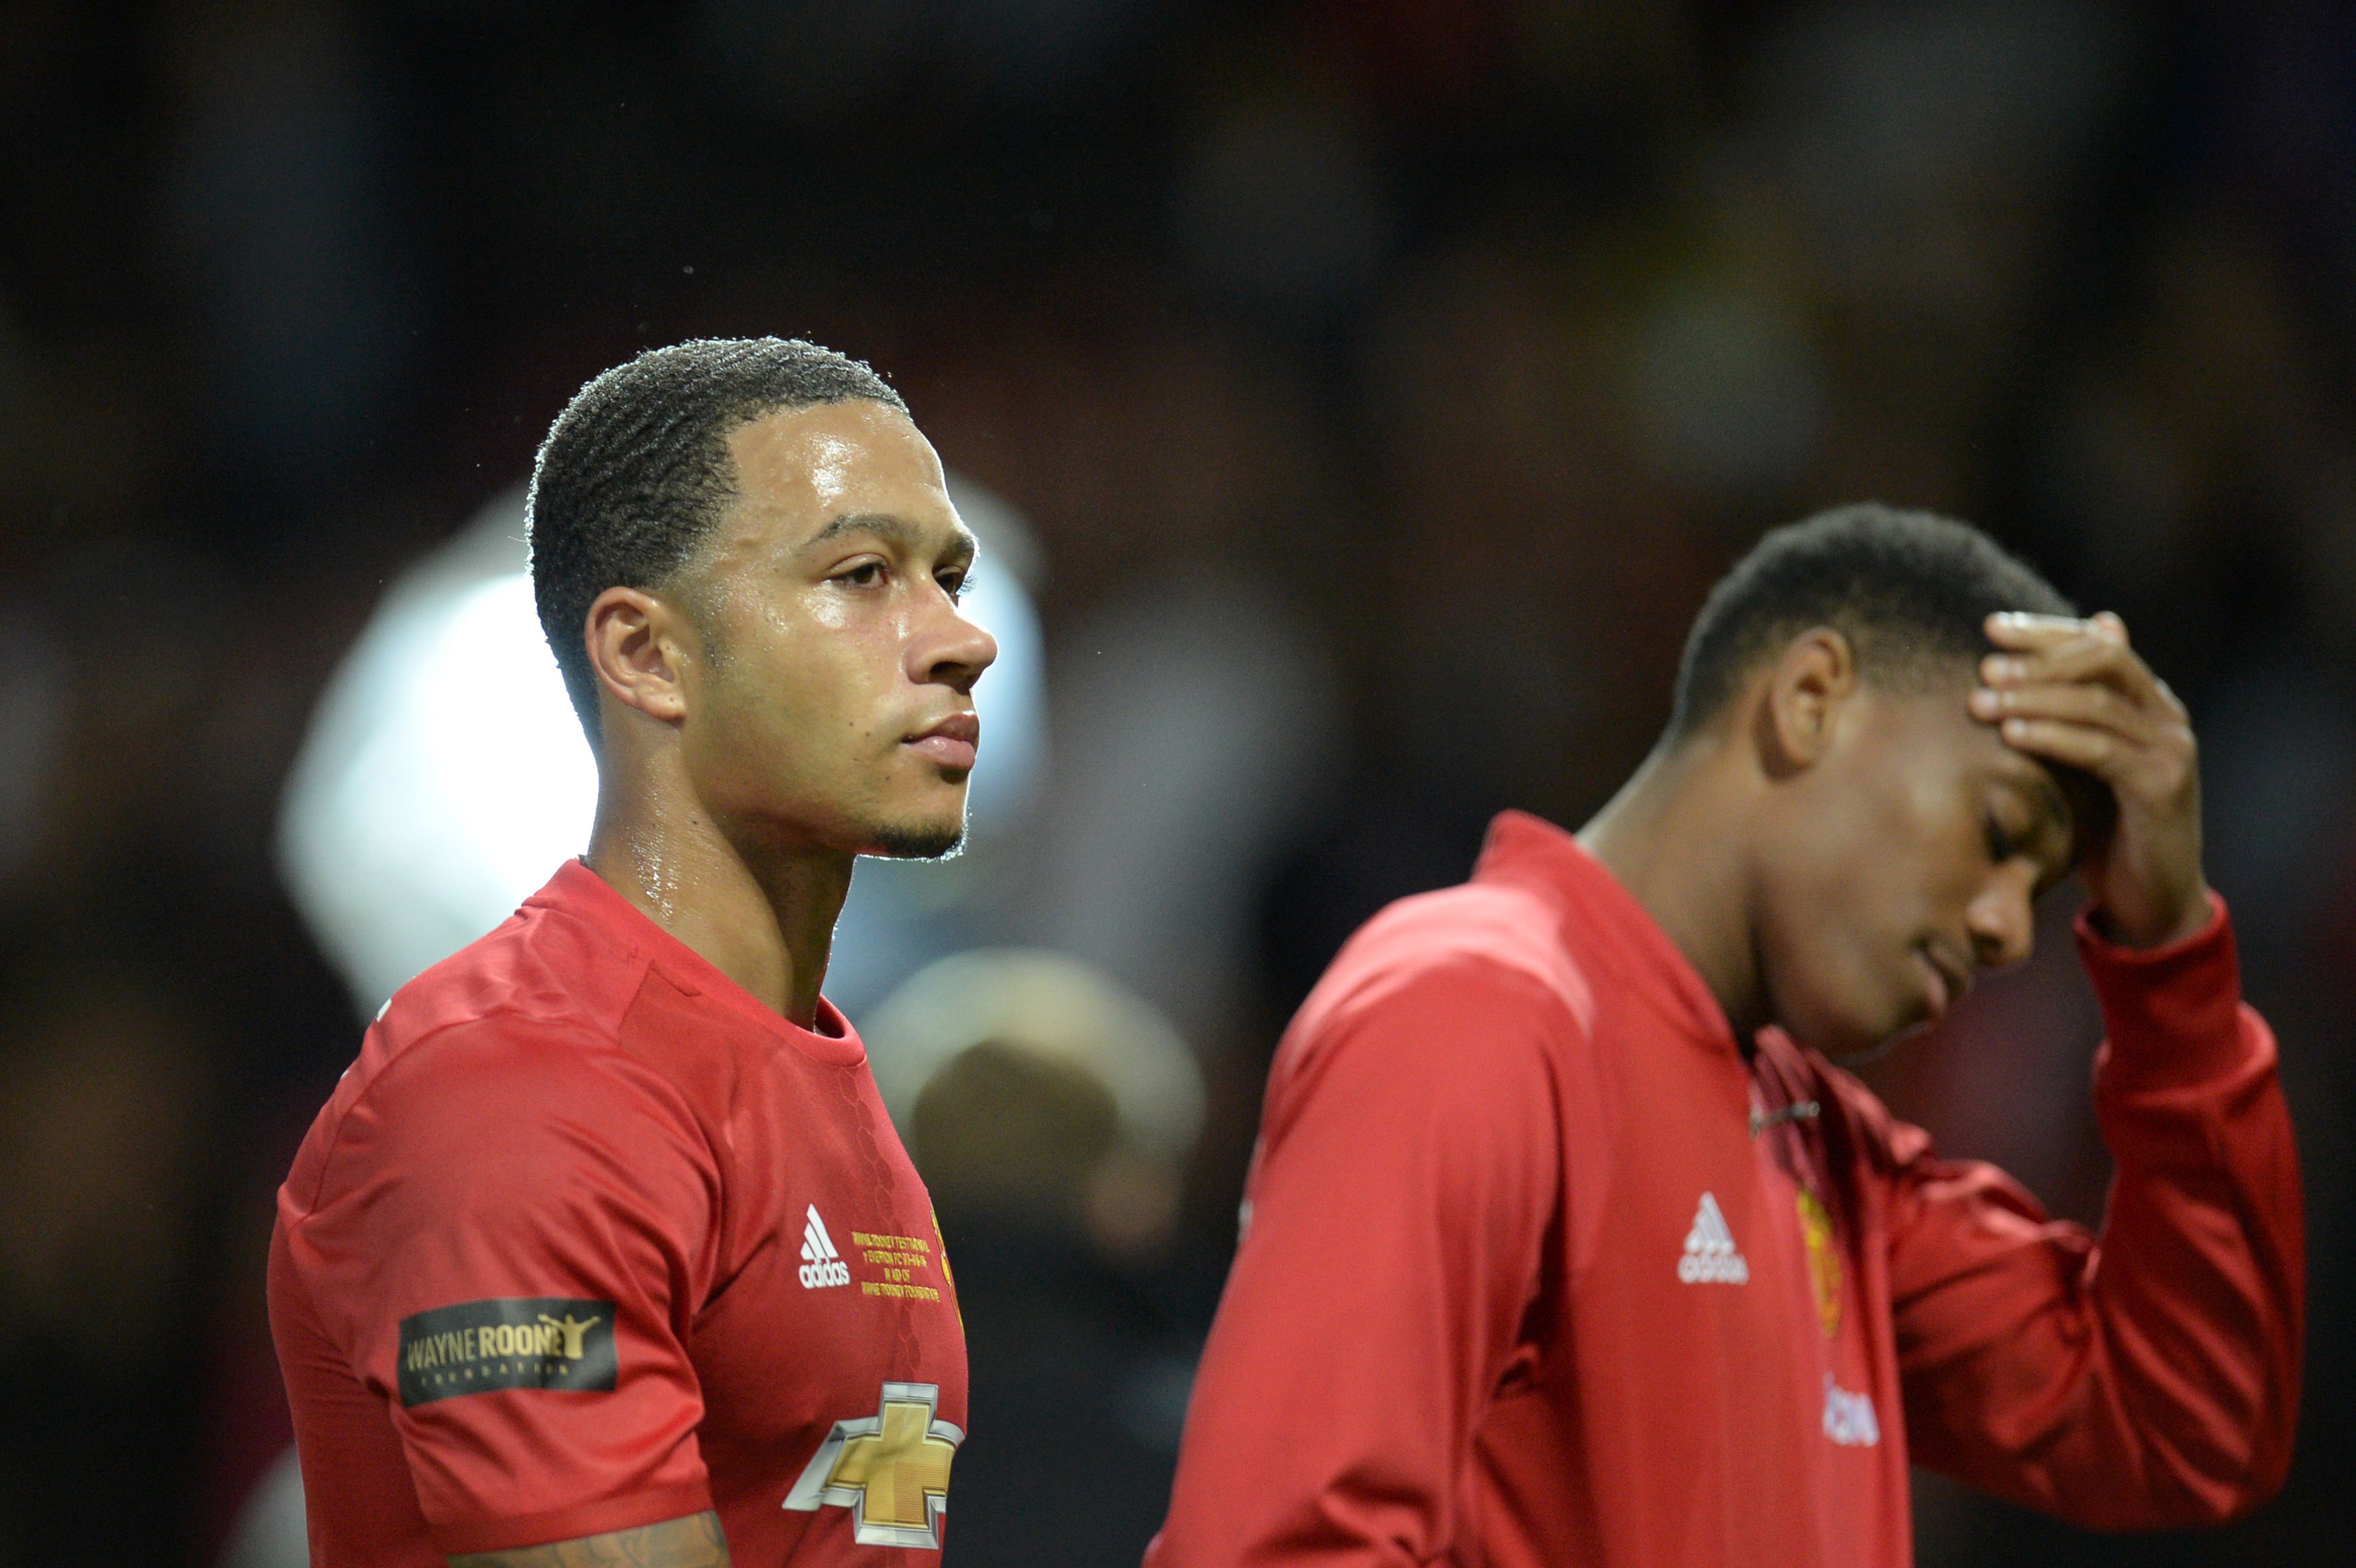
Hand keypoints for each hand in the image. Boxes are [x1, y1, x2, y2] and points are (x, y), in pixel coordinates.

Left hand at [1968, 612, 2210, 948]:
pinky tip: (2012, 734)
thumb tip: (2021, 676)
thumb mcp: (2075, 768)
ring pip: (2097, 703)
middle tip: (1984, 668)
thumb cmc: (2103, 831)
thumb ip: (2059, 721)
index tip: (1991, 626)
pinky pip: (2101, 750)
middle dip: (2038, 658)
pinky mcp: (2162, 787)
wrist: (2152, 902)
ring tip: (1981, 701)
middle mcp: (2167, 717)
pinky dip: (2054, 737)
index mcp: (2147, 703)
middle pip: (2103, 658)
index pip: (2100, 642)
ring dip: (2033, 697)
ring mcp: (2171, 750)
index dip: (2046, 631)